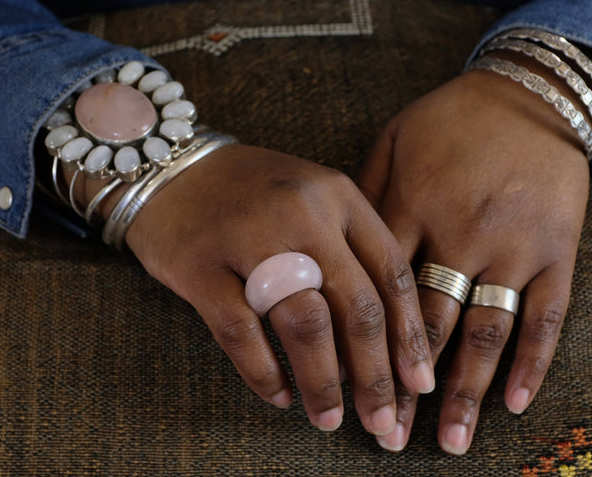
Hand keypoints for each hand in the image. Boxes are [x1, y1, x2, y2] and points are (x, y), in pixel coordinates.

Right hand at [121, 144, 435, 434]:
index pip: (392, 273)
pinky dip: (264, 372)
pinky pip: (241, 332)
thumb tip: (379, 342)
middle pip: (356, 306)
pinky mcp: (201, 265)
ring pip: (305, 323)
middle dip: (375, 374)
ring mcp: (250, 238)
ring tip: (329, 419)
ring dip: (323, 382)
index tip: (419, 383)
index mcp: (339, 197)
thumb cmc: (254, 195)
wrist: (172, 169)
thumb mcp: (314, 201)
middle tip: (382, 420)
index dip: (410, 335)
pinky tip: (279, 396)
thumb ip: (350, 252)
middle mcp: (303, 214)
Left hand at [357, 68, 589, 452]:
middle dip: (406, 383)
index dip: (362, 345)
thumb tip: (335, 251)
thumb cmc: (450, 118)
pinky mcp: (557, 249)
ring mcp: (512, 245)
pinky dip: (533, 362)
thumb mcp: (393, 140)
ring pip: (486, 330)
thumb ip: (365, 197)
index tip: (347, 386)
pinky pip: (546, 315)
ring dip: (466, 390)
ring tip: (449, 439)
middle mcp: (461, 233)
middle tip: (388, 432)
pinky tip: (516, 402)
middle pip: (427, 324)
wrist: (528, 93)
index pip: (380, 293)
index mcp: (412, 207)